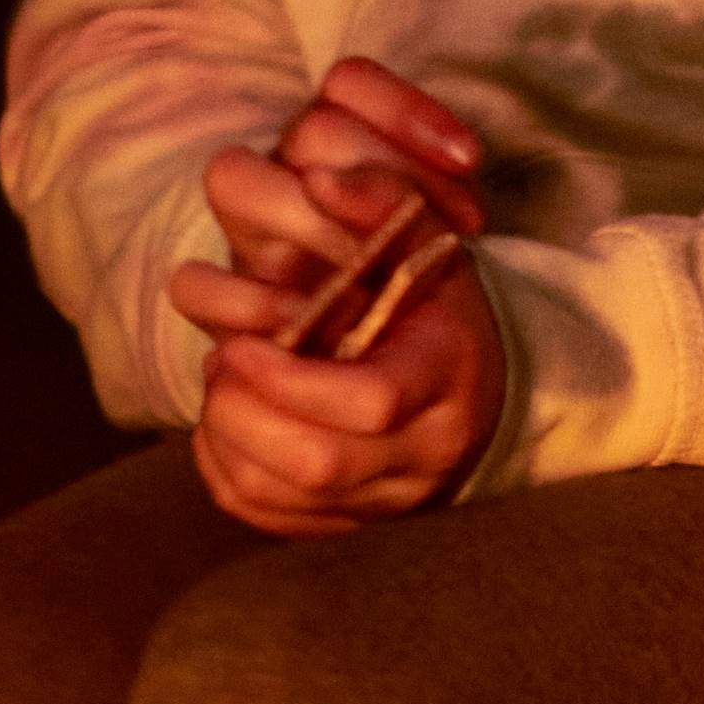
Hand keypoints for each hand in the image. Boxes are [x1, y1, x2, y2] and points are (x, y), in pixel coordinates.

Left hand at [167, 53, 506, 535]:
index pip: (369, 402)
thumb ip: (379, 203)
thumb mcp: (429, 243)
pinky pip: (262, 515)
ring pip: (280, 497)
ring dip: (229, 439)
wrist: (480, 389)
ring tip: (225, 385)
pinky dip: (225, 470)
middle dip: (246, 411)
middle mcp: (424, 453)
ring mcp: (384, 498)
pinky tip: (229, 424)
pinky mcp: (343, 523)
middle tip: (222, 362)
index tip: (243, 343)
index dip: (292, 380)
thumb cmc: (439, 305)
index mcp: (448, 378)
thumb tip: (317, 180)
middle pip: (318, 461)